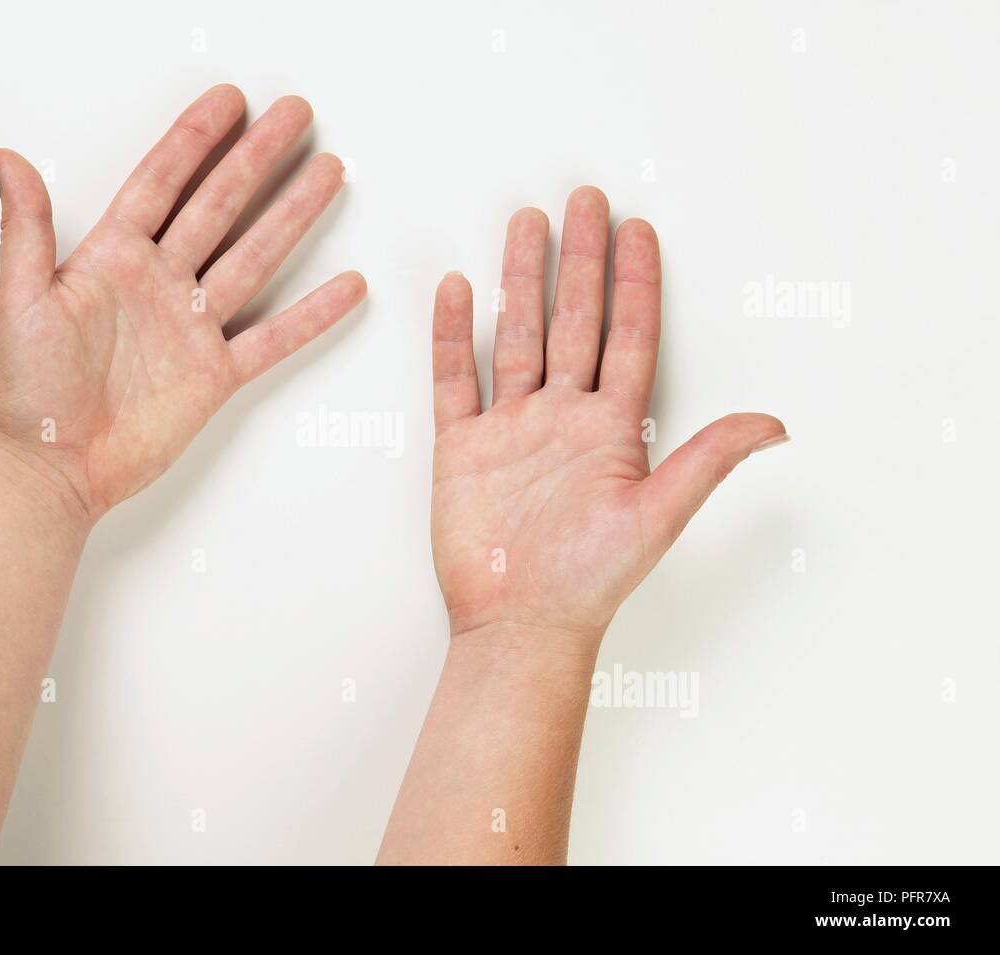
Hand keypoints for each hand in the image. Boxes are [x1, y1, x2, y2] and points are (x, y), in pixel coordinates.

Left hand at [0, 85, 364, 522]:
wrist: (55, 467)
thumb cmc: (28, 392)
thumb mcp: (18, 301)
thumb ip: (25, 230)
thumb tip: (4, 157)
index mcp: (113, 258)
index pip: (163, 182)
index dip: (196, 139)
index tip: (230, 101)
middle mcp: (159, 283)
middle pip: (220, 206)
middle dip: (260, 159)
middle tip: (297, 117)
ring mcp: (191, 327)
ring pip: (254, 258)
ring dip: (292, 217)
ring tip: (328, 175)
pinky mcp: (214, 374)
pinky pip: (273, 338)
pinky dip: (311, 315)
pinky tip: (344, 286)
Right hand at [431, 187, 785, 648]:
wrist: (518, 624)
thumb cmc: (588, 581)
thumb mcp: (658, 515)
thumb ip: (707, 459)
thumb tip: (776, 424)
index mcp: (612, 429)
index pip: (628, 338)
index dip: (635, 282)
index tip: (638, 230)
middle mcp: (562, 418)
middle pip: (573, 320)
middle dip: (579, 259)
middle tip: (583, 201)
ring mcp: (510, 428)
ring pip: (516, 336)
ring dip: (520, 281)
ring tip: (523, 226)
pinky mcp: (462, 447)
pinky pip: (455, 378)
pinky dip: (453, 335)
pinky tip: (457, 291)